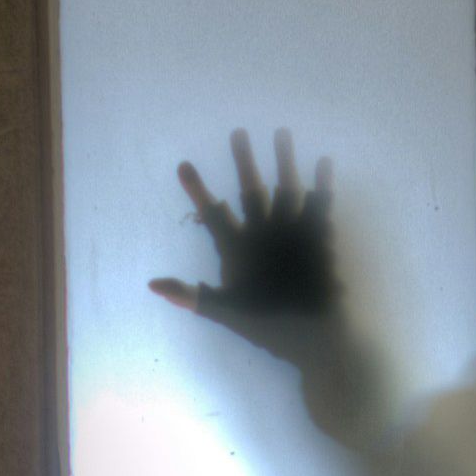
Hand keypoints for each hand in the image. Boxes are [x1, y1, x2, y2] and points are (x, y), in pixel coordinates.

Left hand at [152, 128, 389, 446]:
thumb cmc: (269, 329)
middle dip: (244, 163)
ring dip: (284, 163)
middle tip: (237, 132)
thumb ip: (194, 297)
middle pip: (251, 192)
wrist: (312, 343)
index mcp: (238, 250)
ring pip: (284, 191)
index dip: (198, 190)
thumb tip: (152, 285)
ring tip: (281, 132)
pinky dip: (321, 186)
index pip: (213, 215)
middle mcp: (263, 236)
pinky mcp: (317, 240)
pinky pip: (318, 208)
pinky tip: (324, 161)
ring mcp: (290, 236)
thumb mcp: (227, 312)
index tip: (183, 165)